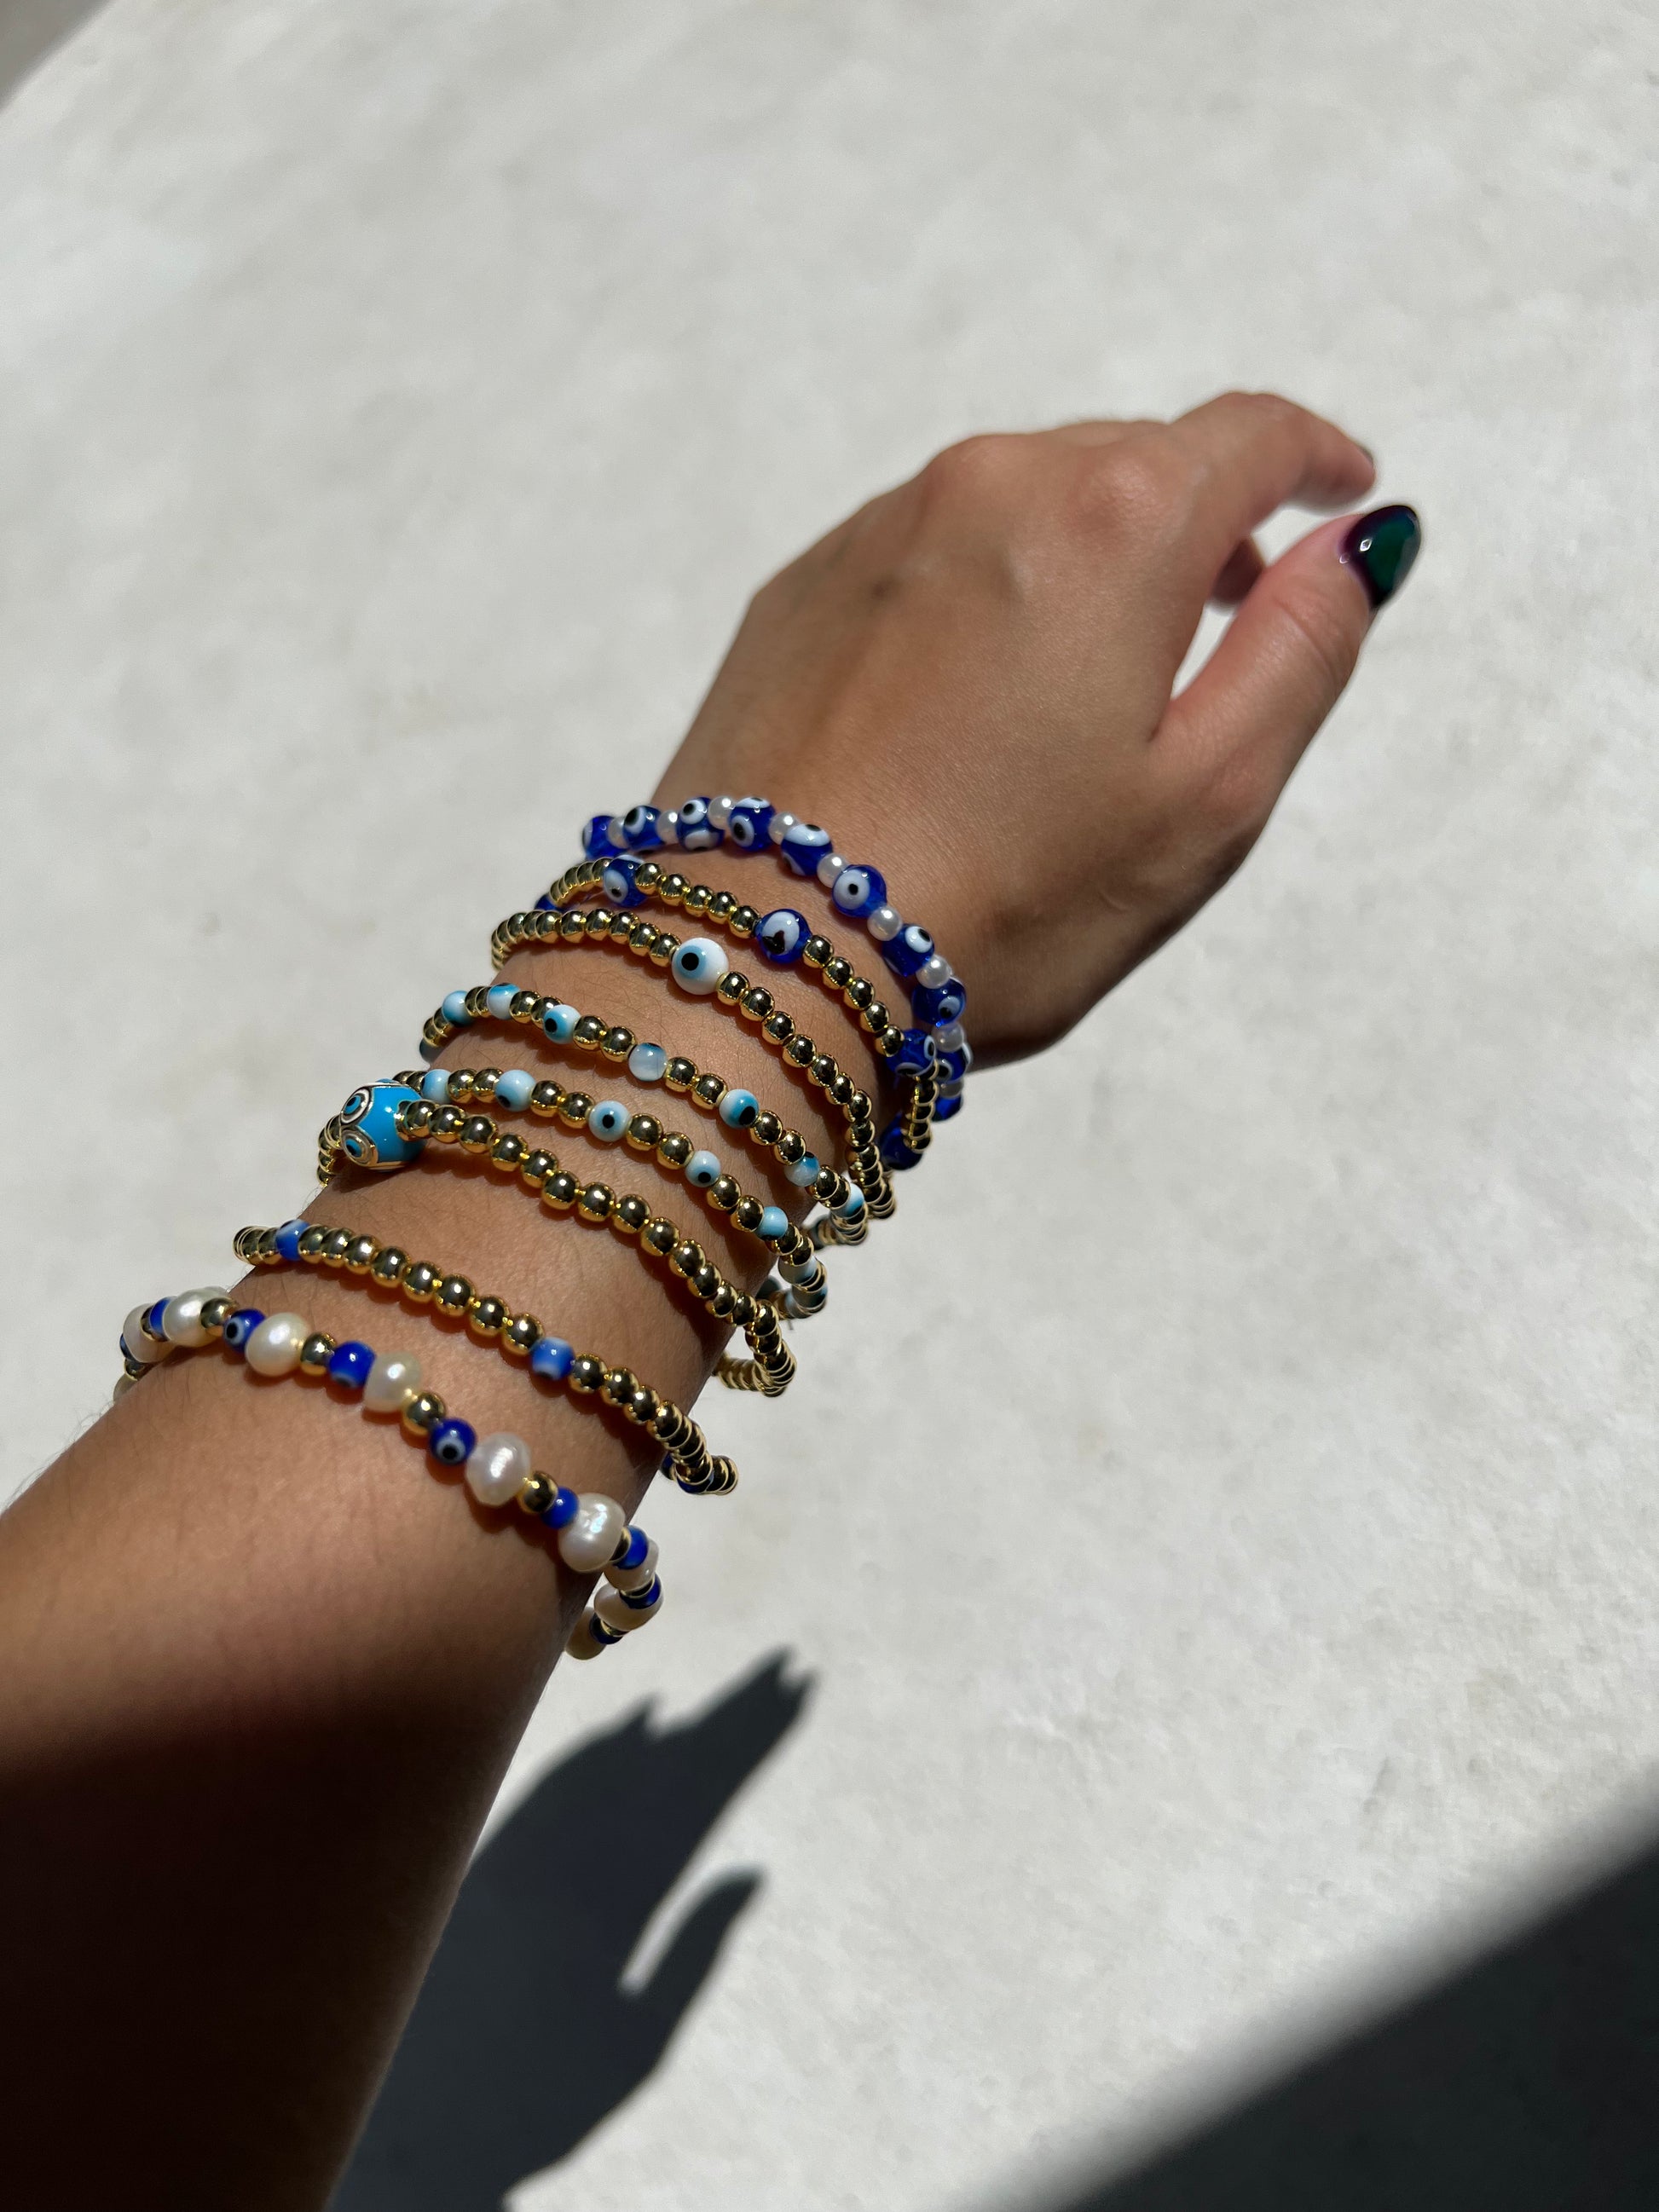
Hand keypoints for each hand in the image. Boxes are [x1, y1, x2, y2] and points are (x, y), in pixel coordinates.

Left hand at [659, 393, 1416, 1066]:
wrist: (761, 960)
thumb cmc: (1001, 904)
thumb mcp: (1205, 797)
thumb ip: (1299, 649)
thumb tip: (1357, 539)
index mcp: (1114, 521)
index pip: (1247, 436)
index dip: (1311, 455)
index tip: (1340, 484)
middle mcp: (989, 486)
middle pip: (1130, 459)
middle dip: (1198, 516)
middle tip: (1230, 605)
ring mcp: (876, 532)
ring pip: (1022, 500)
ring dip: (1084, 554)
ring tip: (1100, 668)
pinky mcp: (796, 592)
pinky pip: (926, 551)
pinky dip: (983, 589)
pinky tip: (978, 698)